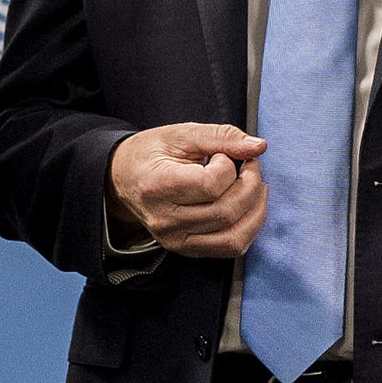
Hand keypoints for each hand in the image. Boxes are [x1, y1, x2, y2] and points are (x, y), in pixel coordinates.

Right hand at [106, 123, 267, 257]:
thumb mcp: (183, 134)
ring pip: (233, 236)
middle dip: (251, 185)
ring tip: (254, 185)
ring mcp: (175, 239)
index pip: (210, 186)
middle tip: (249, 165)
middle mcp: (165, 220)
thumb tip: (259, 147)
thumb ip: (222, 137)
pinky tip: (249, 205)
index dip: (228, 167)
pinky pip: (229, 247)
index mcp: (158, 187)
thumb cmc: (153, 153)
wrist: (122, 178)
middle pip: (226, 212)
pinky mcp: (186, 248)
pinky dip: (249, 227)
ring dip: (256, 208)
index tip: (223, 155)